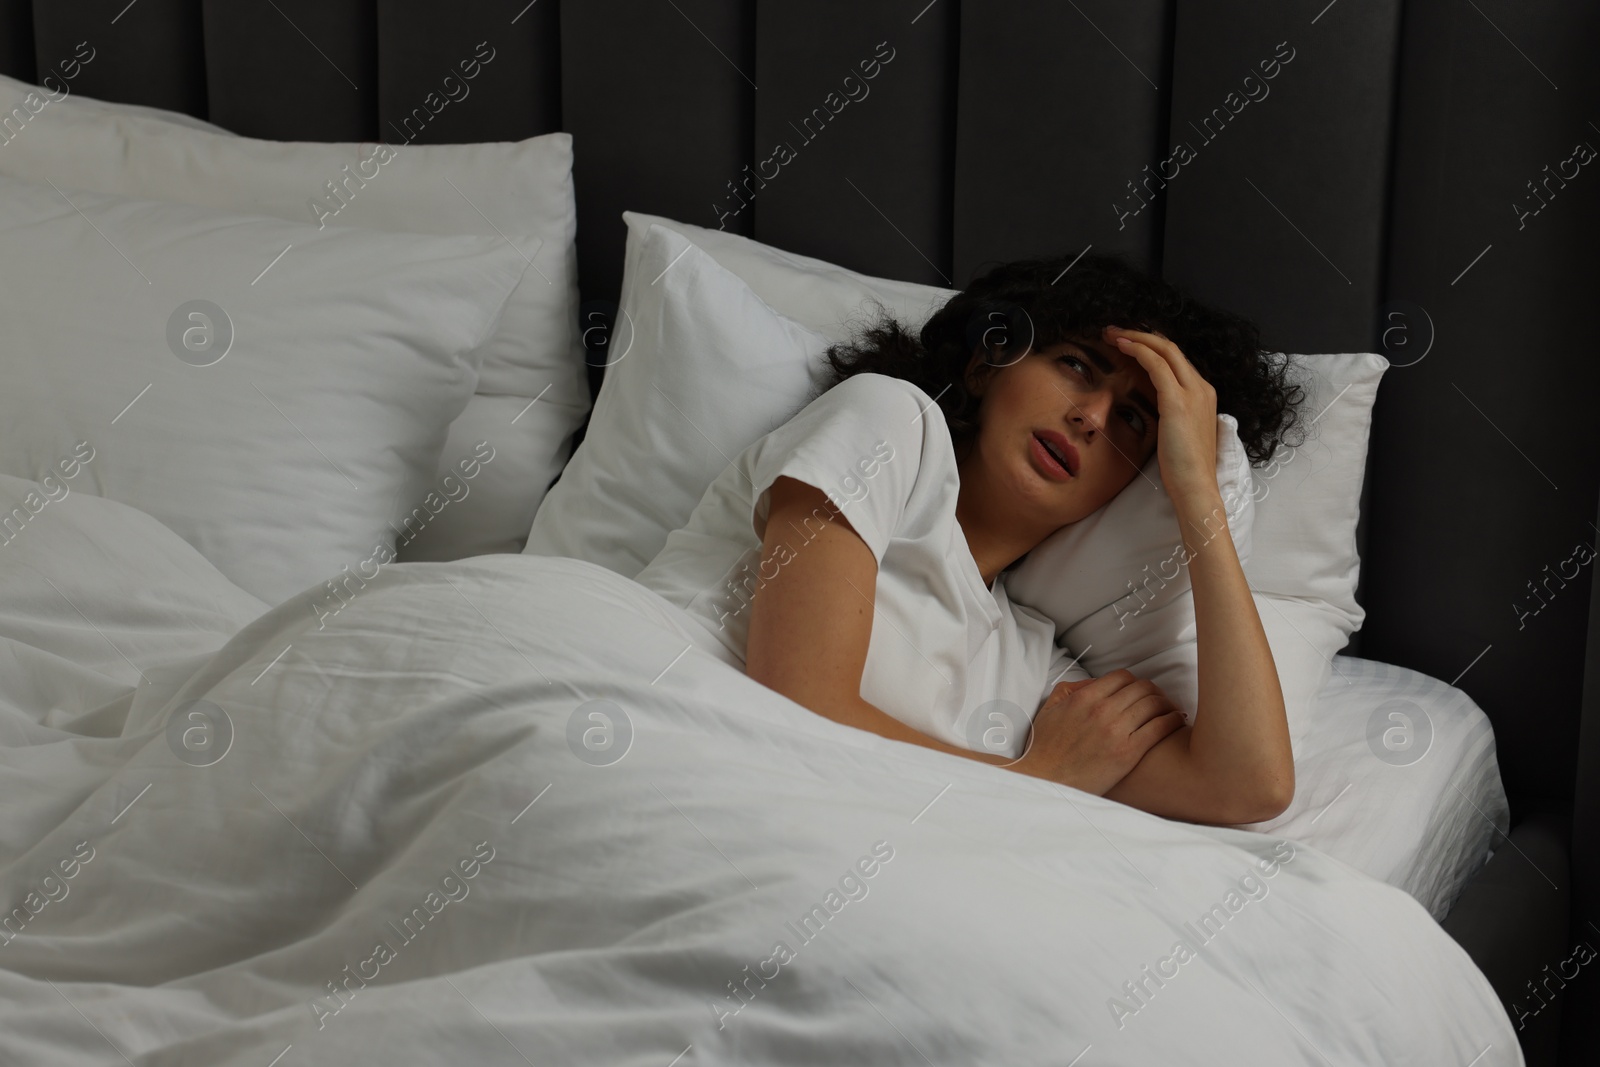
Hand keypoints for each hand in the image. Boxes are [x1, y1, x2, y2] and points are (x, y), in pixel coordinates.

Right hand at [1018, 669, 1185, 793]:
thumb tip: (1096, 682)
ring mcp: (1116, 731)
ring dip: (1168, 704)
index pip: (1123, 677)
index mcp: (1085, 698)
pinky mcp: (1128, 753)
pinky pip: (1160, 728)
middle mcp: (1102, 710)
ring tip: (1173, 710)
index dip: (1136, 681)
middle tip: (1161, 699)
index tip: (1141, 690)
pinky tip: (1178, 721)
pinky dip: (1173, 720)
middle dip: (1155, 691)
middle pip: (1143, 688)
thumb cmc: (1045, 747)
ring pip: (1154, 704)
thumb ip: (1072, 690)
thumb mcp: (1050, 709)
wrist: (1044, 780)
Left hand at [1102, 325, 1218, 500]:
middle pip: (1171, 348)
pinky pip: (1157, 364)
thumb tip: (1152, 411)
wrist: (1196, 486)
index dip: (1152, 346)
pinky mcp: (1178, 401)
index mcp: (1203, 395)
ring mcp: (1193, 393)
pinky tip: (1121, 346)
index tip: (1129, 342)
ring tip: (1112, 334)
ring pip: (1164, 350)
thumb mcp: (1178, 434)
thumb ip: (1170, 416)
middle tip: (1114, 331)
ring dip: (1136, 337)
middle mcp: (1202, 388)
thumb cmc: (1183, 468)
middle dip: (1142, 334)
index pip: (1177, 360)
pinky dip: (1139, 350)